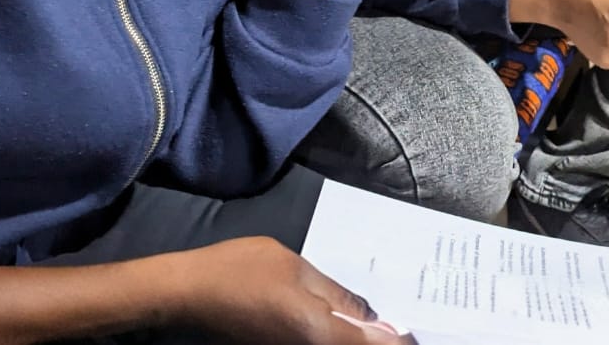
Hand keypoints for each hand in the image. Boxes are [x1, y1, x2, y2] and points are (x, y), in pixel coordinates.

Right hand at [164, 237, 417, 343]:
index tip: (415, 331)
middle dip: (380, 338)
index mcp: (322, 335)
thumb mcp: (298, 271)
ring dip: (359, 336)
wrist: (193, 292)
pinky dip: (338, 335)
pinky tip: (344, 320)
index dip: (399, 341)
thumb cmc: (243, 271)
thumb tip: (372, 318)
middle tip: (398, 322)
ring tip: (377, 319)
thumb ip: (338, 297)